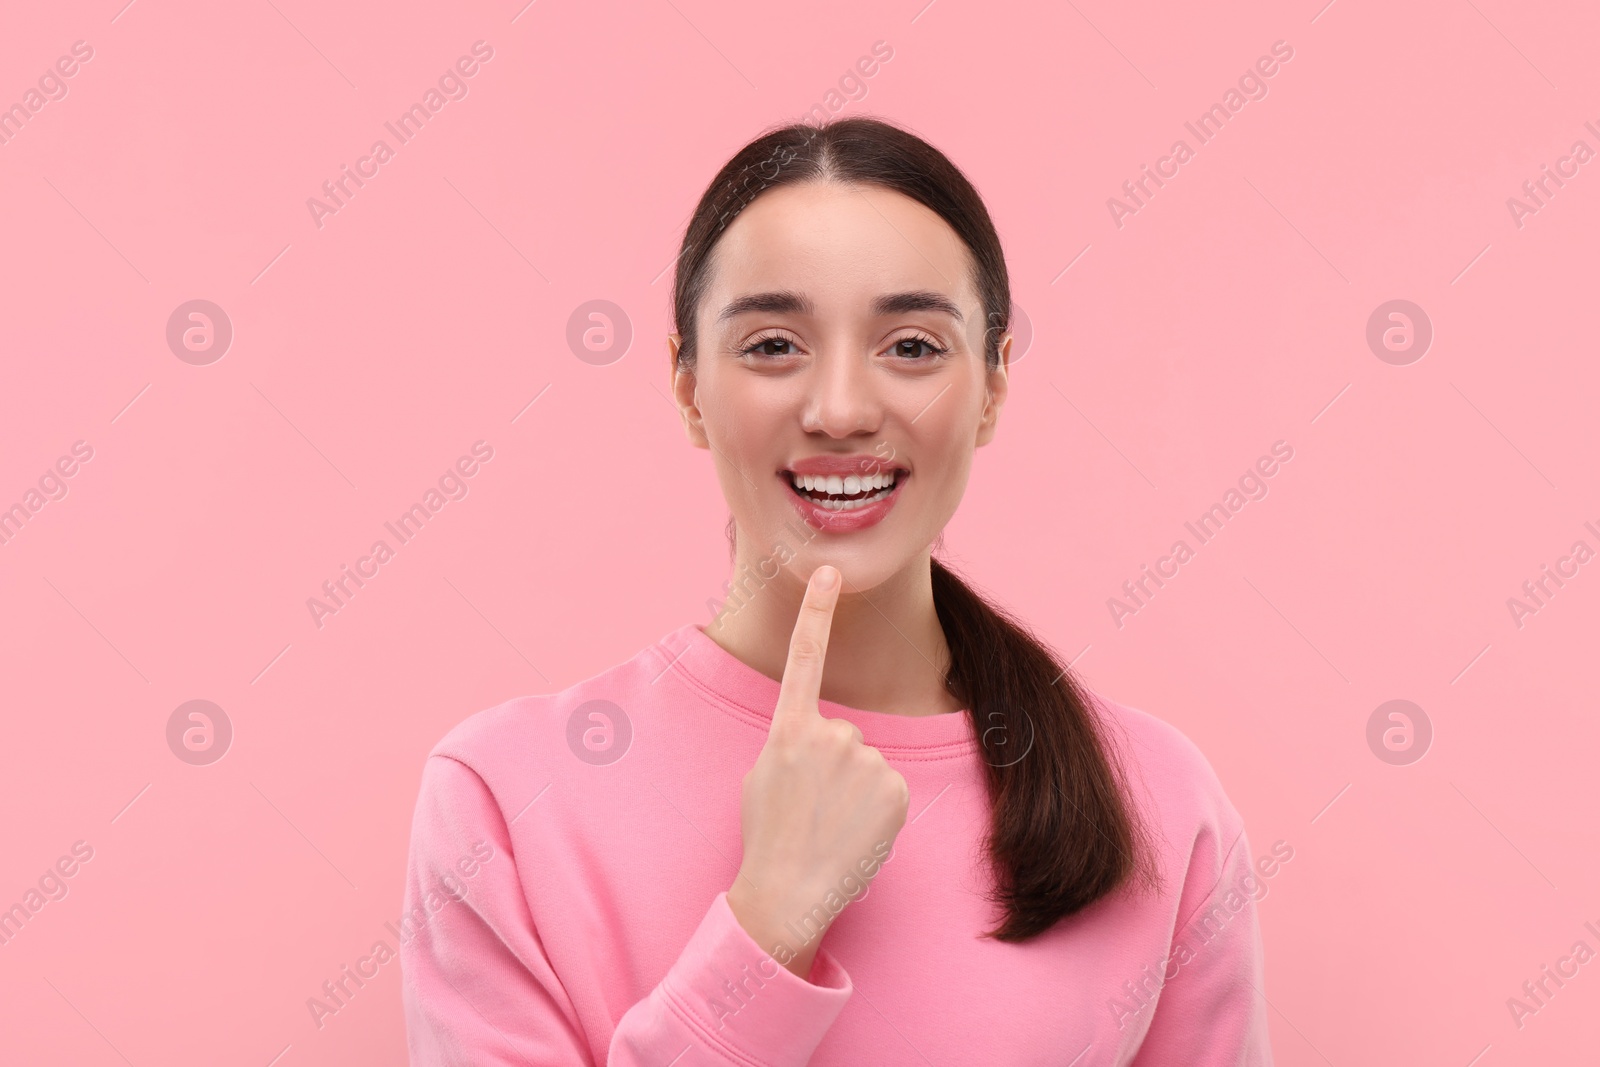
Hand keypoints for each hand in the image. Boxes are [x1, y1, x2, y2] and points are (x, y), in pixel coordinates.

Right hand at [726, 565, 909, 979]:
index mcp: (788, 730)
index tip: (828, 570)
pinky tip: (854, 831)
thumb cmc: (768, 836)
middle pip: (841, 733)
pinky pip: (887, 786)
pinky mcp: (894, 786)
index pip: (804, 658)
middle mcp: (829, 736)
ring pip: (865, 761)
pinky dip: (877, 807)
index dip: (817, 611)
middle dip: (830, 764)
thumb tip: (817, 737)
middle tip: (810, 806)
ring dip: (854, 788)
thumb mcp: (762, 775)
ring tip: (830, 823)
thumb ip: (792, 742)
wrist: (789, 891)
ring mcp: (865, 760)